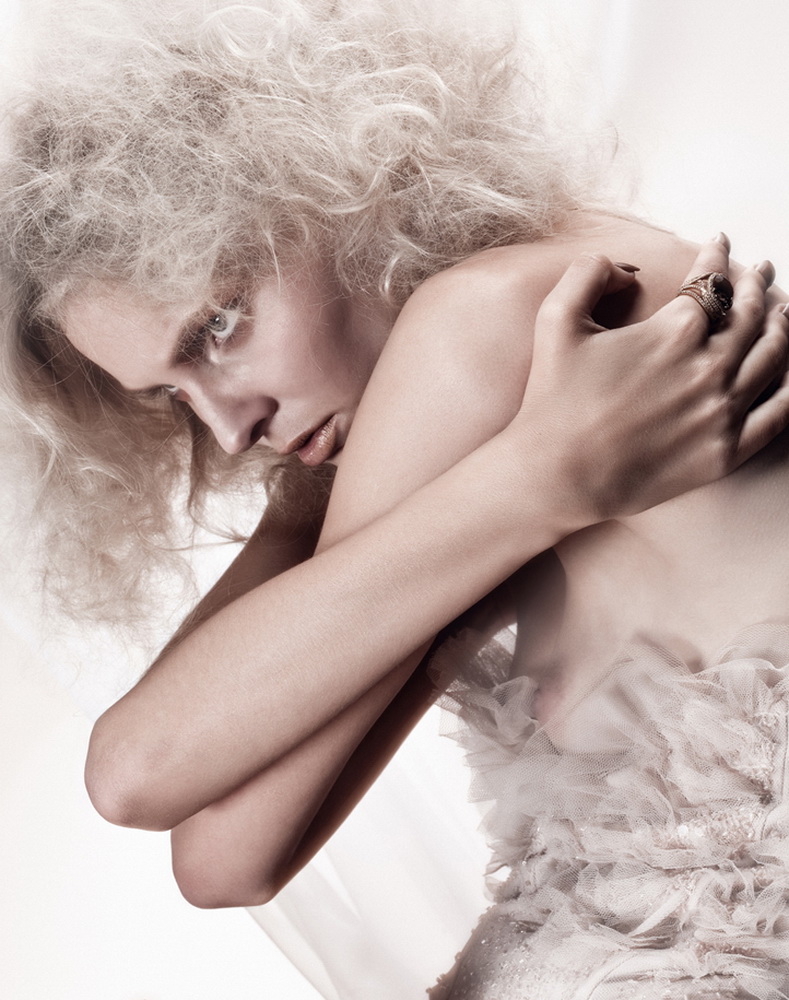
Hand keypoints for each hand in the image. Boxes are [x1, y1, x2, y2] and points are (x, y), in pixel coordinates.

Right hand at [514, 236, 788, 525]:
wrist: (556, 476)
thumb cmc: (552, 399)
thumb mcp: (555, 319)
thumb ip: (590, 272)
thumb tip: (628, 267)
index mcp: (674, 332)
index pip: (713, 280)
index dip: (718, 254)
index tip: (719, 242)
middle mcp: (709, 368)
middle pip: (753, 313)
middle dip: (758, 283)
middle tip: (761, 270)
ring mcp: (722, 413)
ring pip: (773, 356)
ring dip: (782, 324)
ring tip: (781, 309)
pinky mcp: (724, 453)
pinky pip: (778, 413)